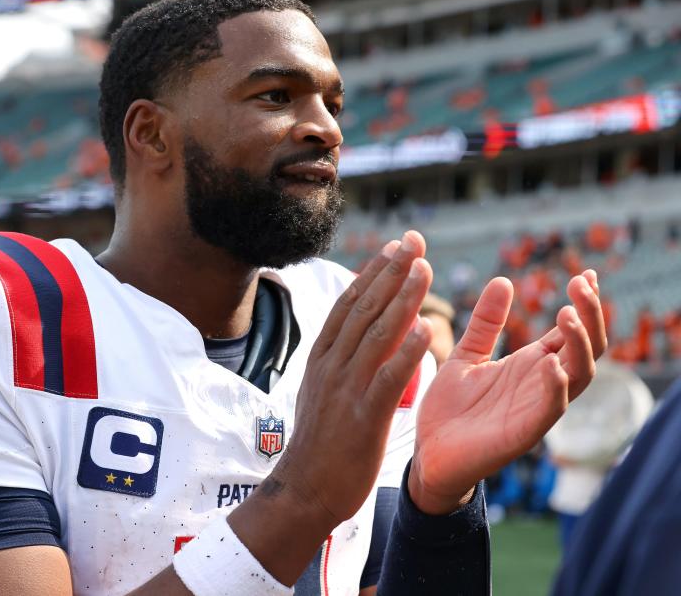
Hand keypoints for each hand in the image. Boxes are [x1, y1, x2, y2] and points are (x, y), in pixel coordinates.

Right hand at [272, 230, 433, 522]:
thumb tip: (351, 335)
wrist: (304, 490)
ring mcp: (346, 390)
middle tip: (413, 243)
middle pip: (363, 310)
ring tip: (424, 269)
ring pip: (377, 334)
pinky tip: (427, 329)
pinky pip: (389, 378)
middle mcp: (331, 367)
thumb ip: (336, 362)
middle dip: (390, 273)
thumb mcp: (319, 392)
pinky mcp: (364, 416)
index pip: (347, 306)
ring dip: (402, 299)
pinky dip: (407, 351)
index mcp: (321, 359)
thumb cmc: (319, 444)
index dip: (372, 273)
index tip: (393, 248)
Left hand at [409, 270, 606, 513]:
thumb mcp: (467, 356)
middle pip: (586, 348)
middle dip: (590, 316)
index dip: (582, 305)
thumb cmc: (451, 408)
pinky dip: (556, 387)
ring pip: (579, 375)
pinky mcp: (523, 433)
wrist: (428, 454)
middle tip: (581, 285)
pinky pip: (551, 409)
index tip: (583, 273)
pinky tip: (552, 365)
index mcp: (530, 365)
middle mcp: (541, 385)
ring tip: (566, 315)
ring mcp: (536, 408)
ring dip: (578, 345)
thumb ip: (486, 323)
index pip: (569, 332)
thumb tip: (503, 280)